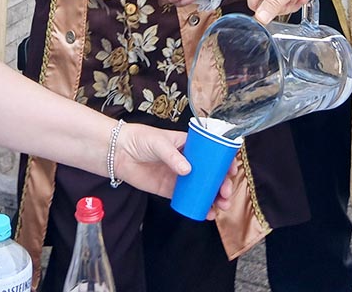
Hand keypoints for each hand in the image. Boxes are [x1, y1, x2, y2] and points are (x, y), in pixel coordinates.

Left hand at [113, 124, 233, 216]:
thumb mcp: (158, 142)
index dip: (225, 161)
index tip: (232, 170)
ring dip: (214, 197)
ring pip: (203, 187)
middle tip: (225, 193)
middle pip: (211, 173)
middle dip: (222, 183)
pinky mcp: (170, 190)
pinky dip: (199, 206)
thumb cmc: (140, 139)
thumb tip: (188, 171)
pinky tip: (207, 213)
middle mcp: (188, 161)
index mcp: (189, 145)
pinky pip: (188, 199)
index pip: (212, 152)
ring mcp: (180, 176)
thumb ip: (173, 156)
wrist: (119, 153)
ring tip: (220, 206)